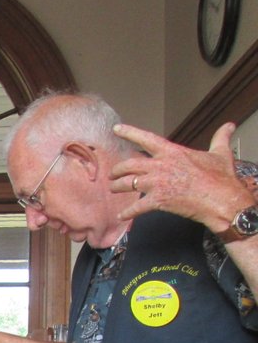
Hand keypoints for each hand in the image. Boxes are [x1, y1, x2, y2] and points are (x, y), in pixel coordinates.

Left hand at [110, 122, 252, 231]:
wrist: (221, 200)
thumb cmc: (221, 177)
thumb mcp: (220, 154)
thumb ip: (220, 138)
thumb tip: (229, 126)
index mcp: (172, 152)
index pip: (146, 139)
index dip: (129, 133)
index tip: (116, 130)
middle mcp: (160, 166)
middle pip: (129, 165)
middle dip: (117, 170)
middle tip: (112, 174)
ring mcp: (157, 184)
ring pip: (127, 184)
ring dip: (117, 187)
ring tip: (113, 190)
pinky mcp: (158, 201)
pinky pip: (136, 207)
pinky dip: (128, 212)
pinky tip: (122, 216)